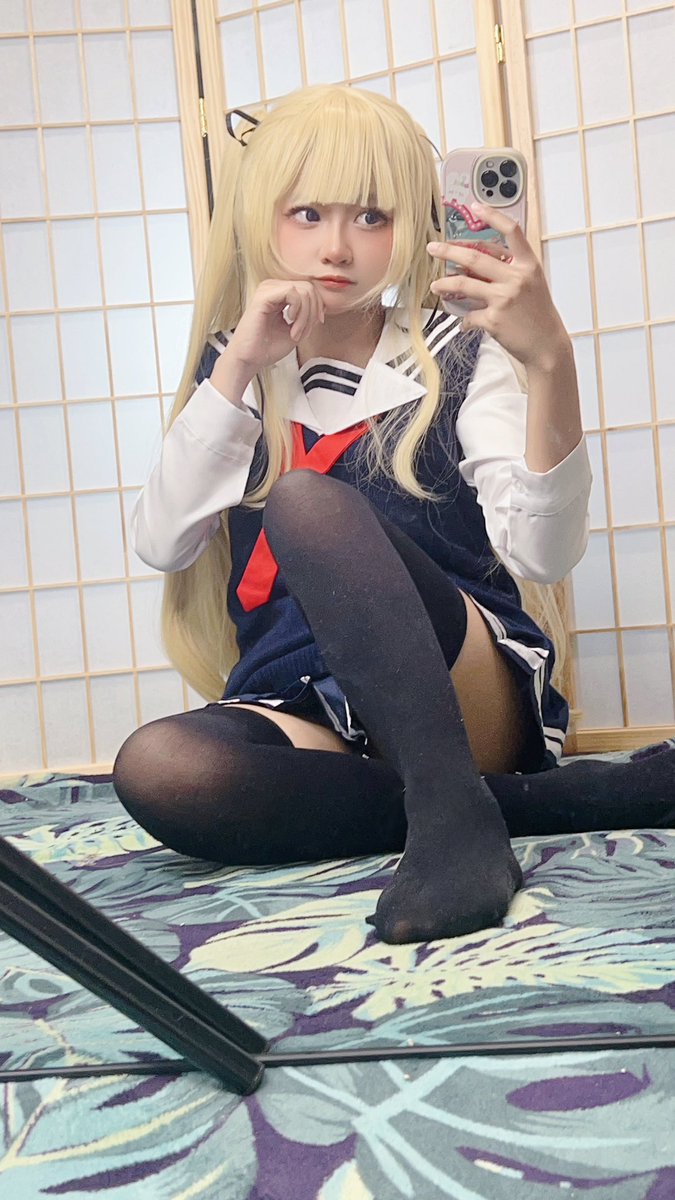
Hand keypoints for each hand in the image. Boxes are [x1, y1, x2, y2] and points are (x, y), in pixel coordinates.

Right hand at [225, 278, 325, 373]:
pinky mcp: (264, 295)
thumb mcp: (297, 329)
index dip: (318, 306)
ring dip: (306, 315)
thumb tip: (322, 305)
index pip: (308, 289)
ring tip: (296, 333)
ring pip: (304, 291)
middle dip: (313, 312)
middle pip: (309, 288)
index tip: (317, 324)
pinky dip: (299, 312)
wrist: (249, 360)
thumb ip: (308, 315)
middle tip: (303, 333)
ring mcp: (267, 289)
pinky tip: (290, 324)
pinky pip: (293, 293)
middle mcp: (273, 287)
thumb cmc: (267, 348)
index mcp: (279, 293)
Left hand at [427, 202, 570, 371]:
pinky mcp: (494, 319)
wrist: (547, 345)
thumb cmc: (538, 315)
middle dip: (449, 251)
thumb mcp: (531, 285)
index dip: (492, 216)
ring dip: (445, 284)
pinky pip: (469, 316)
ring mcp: (504, 298)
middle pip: (475, 257)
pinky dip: (464, 320)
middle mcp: (516, 278)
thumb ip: (508, 271)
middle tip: (433, 248)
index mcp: (528, 265)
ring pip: (463, 285)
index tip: (475, 207)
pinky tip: (463, 323)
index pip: (511, 231)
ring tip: (436, 285)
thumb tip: (475, 266)